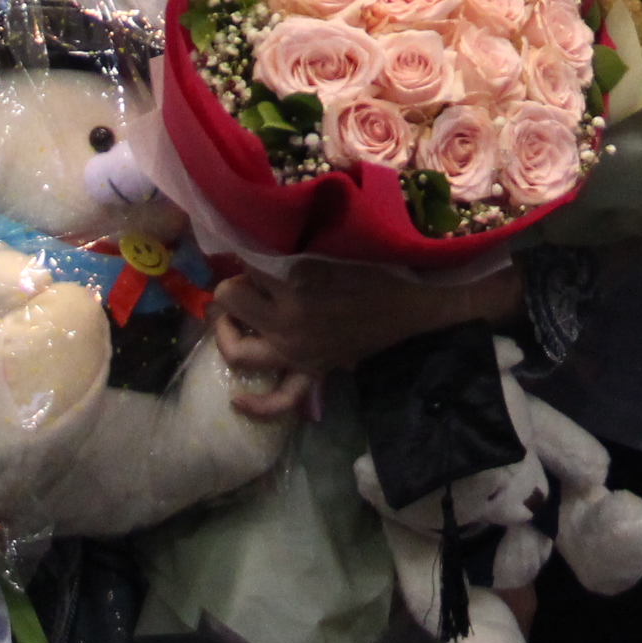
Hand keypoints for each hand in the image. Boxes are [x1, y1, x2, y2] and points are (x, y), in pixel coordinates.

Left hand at [211, 261, 518, 386]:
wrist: (413, 304)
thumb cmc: (376, 267)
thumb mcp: (332, 247)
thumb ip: (293, 246)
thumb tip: (254, 238)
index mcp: (296, 281)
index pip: (247, 262)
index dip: (249, 252)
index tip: (257, 247)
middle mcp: (288, 320)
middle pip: (231, 298)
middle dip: (234, 284)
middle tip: (247, 278)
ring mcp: (296, 352)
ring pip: (237, 350)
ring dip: (229, 331)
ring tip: (233, 318)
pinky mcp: (310, 371)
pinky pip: (277, 400)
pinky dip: (254, 404)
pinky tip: (235, 398)